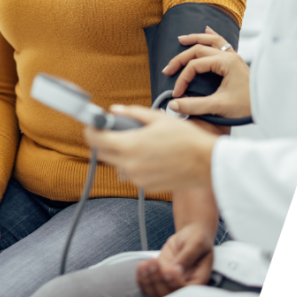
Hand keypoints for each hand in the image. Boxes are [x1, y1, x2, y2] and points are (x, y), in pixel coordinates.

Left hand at [84, 106, 216, 191]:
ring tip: (142, 145)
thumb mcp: (159, 118)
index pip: (96, 140)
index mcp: (130, 145)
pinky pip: (132, 173)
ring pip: (118, 165)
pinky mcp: (145, 186)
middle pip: (103, 154)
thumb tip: (116, 110)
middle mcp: (129, 164)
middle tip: (116, 132)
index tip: (92, 125)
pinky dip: (136, 164)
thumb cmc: (186, 139)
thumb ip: (133, 113)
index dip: (90, 130)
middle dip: (106, 141)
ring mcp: (137, 178)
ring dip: (122, 154)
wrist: (205, 163)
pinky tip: (153, 156)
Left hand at [136, 222, 214, 296]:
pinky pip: (146, 287)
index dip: (174, 282)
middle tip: (154, 263)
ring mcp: (170, 284)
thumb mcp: (197, 243)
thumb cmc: (198, 238)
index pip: (184, 290)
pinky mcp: (159, 280)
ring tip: (146, 264)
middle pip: (168, 295)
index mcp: (197, 281)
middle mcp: (183, 286)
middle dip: (158, 281)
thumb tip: (177, 269)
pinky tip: (142, 266)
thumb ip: (188, 256)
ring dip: (147, 280)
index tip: (168, 269)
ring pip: (155, 294)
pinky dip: (141, 279)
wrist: (189, 235)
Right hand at [162, 28, 251, 119]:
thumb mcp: (218, 106)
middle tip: (168, 69)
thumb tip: (173, 104)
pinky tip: (207, 30)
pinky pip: (222, 42)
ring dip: (196, 39)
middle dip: (181, 58)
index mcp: (226, 63)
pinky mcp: (236, 61)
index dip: (182, 78)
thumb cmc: (246, 106)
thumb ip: (194, 105)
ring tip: (181, 39)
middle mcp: (230, 56)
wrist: (266, 105)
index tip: (177, 93)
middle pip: (199, 49)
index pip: (195, 65)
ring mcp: (234, 57)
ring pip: (212, 40)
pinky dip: (212, 36)